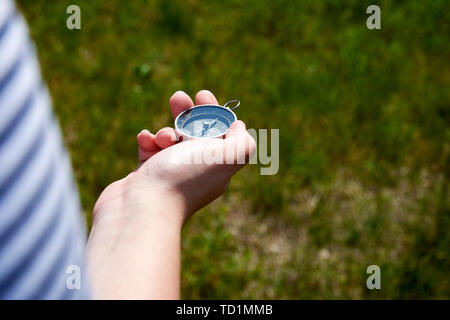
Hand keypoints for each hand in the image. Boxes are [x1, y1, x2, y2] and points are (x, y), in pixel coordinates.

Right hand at [86, 90, 254, 298]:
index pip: (222, 134)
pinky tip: (146, 141)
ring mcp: (171, 174)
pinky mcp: (147, 176)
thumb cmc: (183, 178)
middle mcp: (197, 171)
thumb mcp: (225, 158)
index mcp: (218, 167)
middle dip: (188, 113)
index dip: (215, 113)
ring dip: (167, 131)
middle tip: (179, 97)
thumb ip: (242, 143)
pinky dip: (148, 140)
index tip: (203, 96)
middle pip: (197, 133)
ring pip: (172, 140)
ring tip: (164, 138)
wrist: (140, 208)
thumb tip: (240, 130)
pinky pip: (150, 150)